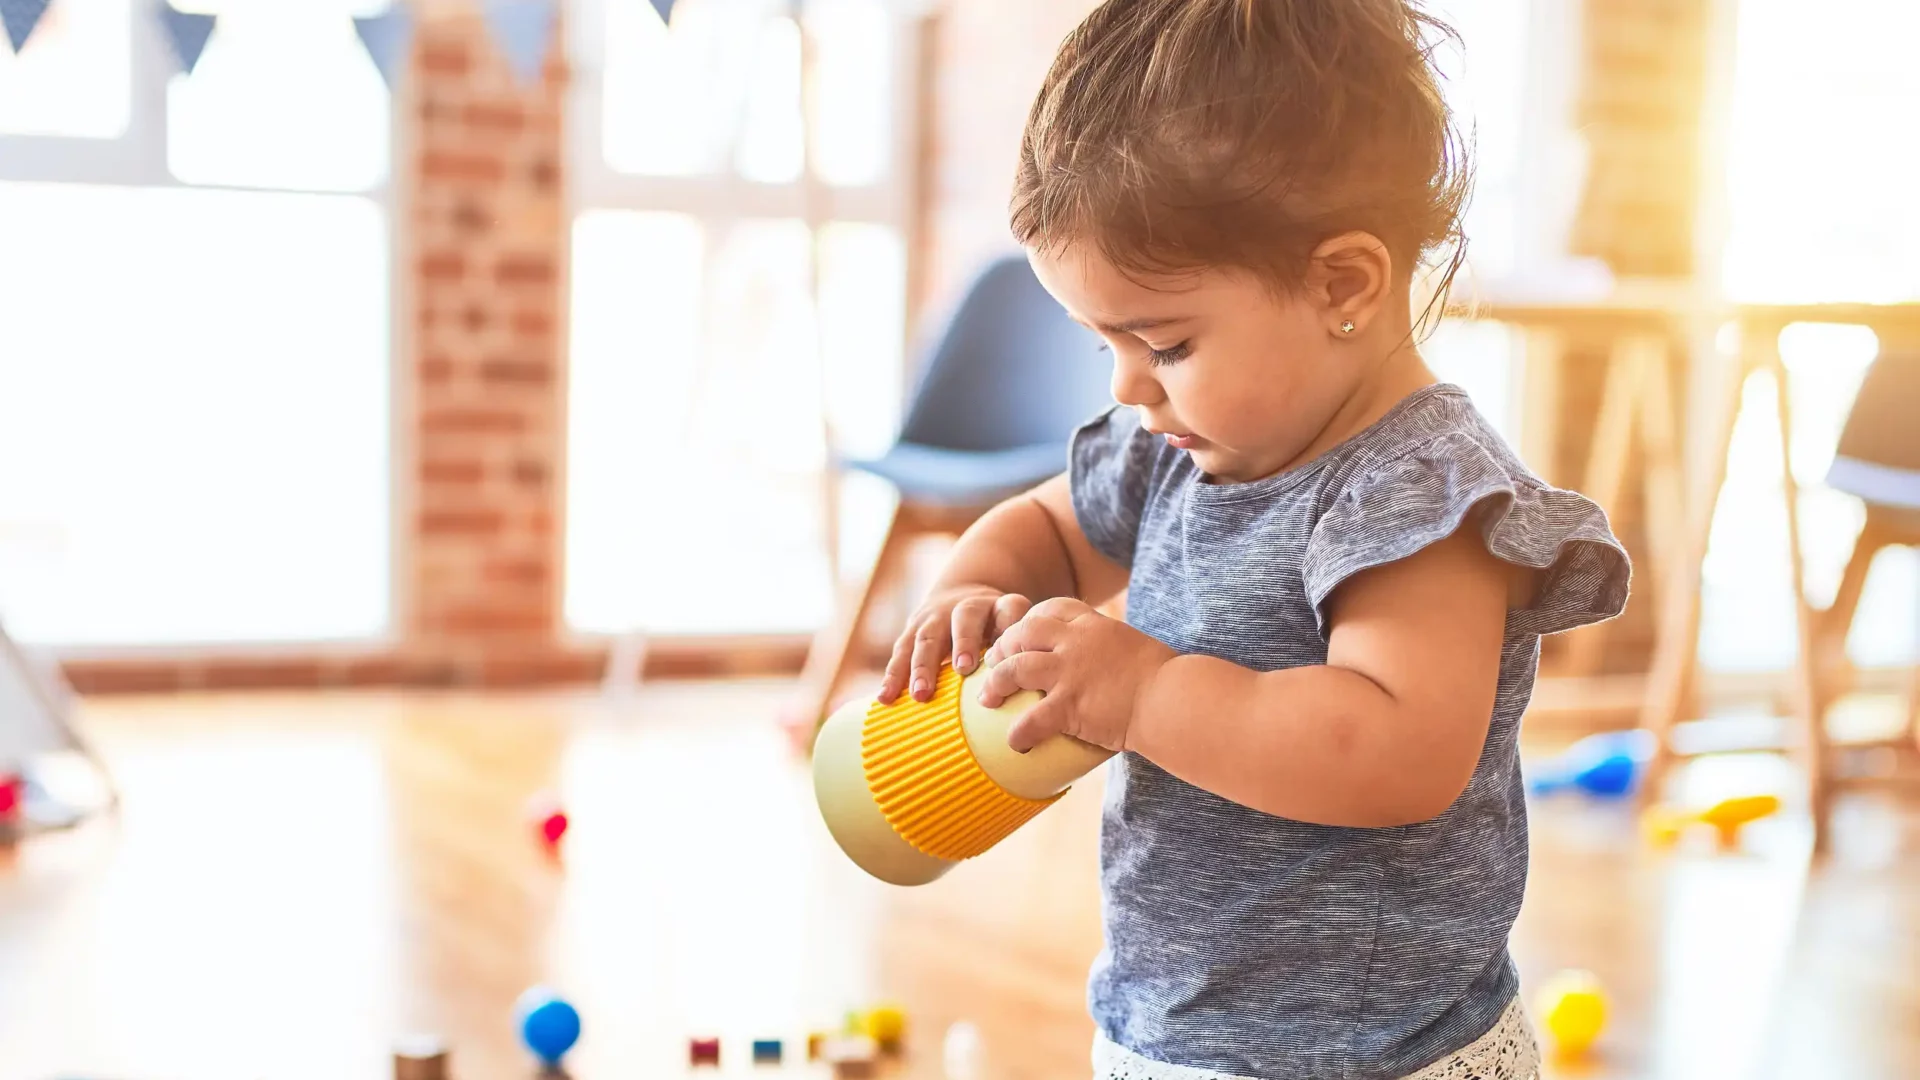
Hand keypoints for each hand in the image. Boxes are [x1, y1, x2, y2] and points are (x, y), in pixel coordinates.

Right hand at [879, 586, 1033, 703]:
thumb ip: (1022, 653)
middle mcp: (966, 607)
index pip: (1010, 608)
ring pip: (928, 636)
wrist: (960, 598)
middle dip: (963, 643)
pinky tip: (885, 698)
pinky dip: (892, 675)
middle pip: (965, 619)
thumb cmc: (995, 630)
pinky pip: (900, 651)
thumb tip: (1038, 699)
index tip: (1008, 649)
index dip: (1010, 624)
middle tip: (963, 669)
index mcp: (999, 606)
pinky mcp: (912, 629)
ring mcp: (935, 616)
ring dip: (923, 666)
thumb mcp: (1013, 631)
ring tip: (921, 694)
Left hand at [977, 598, 1175, 753]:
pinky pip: (1031, 719)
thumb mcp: (1137, 648)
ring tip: (986, 699)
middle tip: (994, 664)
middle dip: (1003, 647)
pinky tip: (1015, 743)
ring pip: (1015, 669)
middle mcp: (1076, 642)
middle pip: (1024, 632)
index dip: (1030, 619)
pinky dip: (1019, 733)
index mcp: (1095, 625)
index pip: (1052, 609)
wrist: (1173, 699)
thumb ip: (1115, 649)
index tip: (1022, 633)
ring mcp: (1070, 672)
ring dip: (996, 683)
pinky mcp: (1069, 705)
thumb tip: (1115, 664)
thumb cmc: (1167, 680)